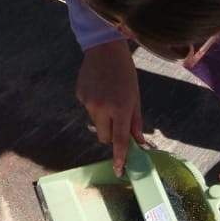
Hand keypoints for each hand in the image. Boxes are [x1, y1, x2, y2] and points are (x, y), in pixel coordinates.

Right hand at [76, 40, 142, 175]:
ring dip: (103, 117)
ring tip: (108, 97)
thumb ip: (136, 122)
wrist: (104, 49)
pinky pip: (88, 110)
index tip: (119, 171)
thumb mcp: (136, 97)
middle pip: (104, 137)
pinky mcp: (79, 96)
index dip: (120, 158)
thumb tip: (140, 143)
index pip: (119, 140)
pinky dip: (94, 105)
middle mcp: (102, 108)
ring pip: (96, 123)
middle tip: (117, 118)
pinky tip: (99, 89)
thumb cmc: (125, 73)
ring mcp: (88, 102)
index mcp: (120, 108)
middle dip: (111, 133)